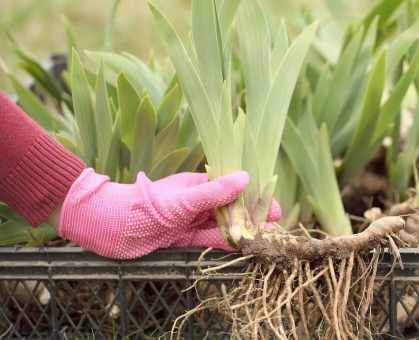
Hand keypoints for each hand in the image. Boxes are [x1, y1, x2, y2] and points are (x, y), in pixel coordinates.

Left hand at [58, 169, 280, 258]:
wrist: (107, 226)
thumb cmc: (143, 205)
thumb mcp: (182, 200)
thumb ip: (214, 192)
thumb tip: (245, 177)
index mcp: (198, 183)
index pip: (233, 187)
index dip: (255, 197)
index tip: (275, 208)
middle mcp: (198, 200)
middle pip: (231, 207)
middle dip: (253, 216)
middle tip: (275, 227)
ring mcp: (191, 219)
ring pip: (223, 225)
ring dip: (242, 231)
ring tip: (264, 238)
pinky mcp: (184, 238)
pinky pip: (210, 239)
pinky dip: (226, 242)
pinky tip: (242, 246)